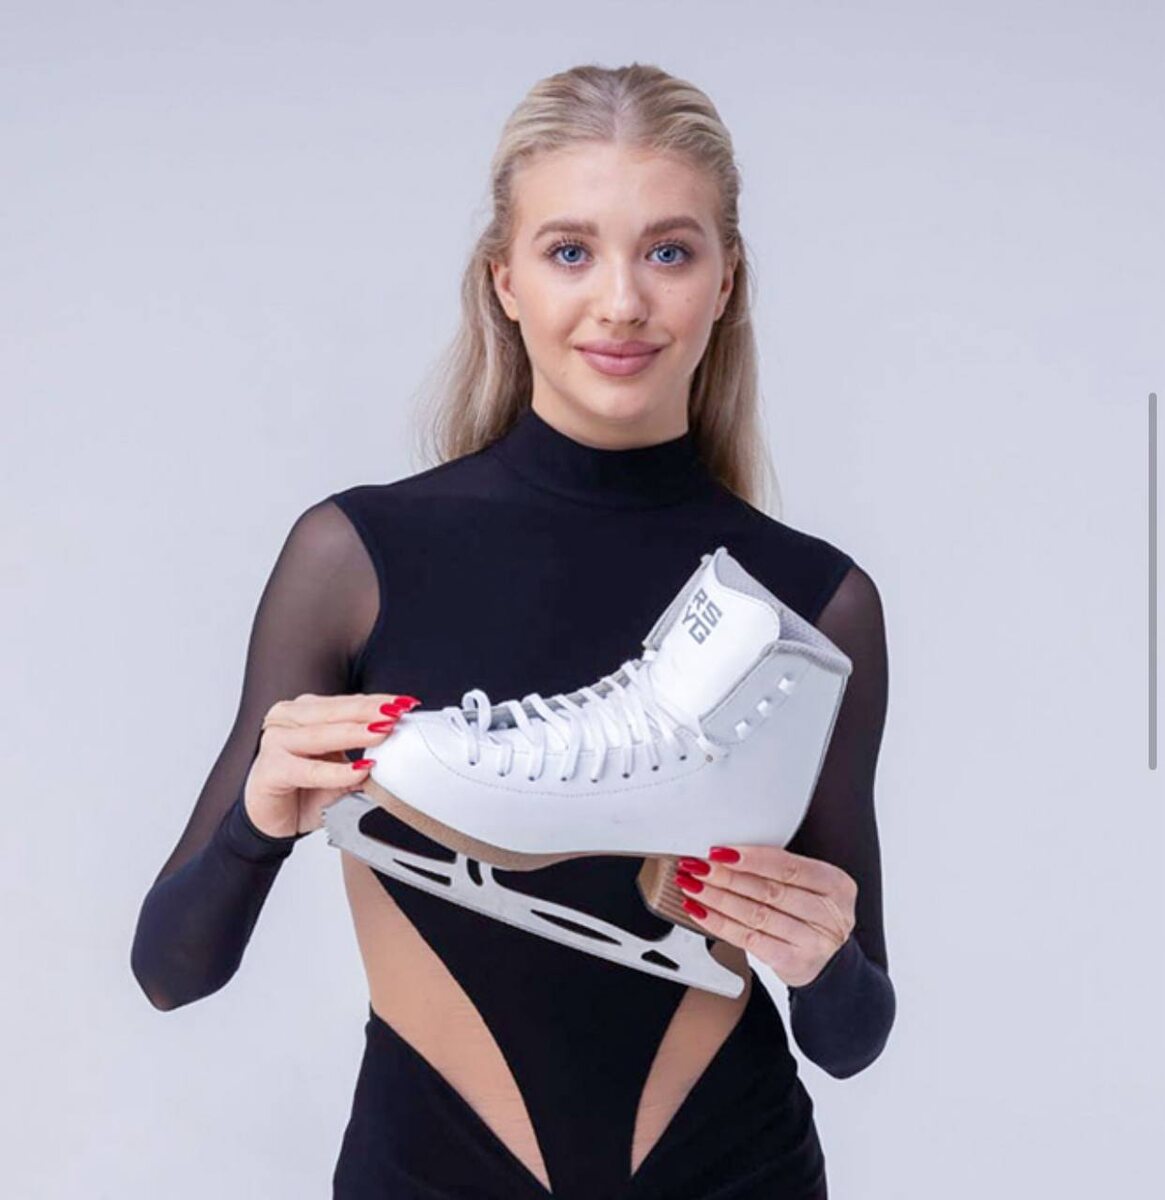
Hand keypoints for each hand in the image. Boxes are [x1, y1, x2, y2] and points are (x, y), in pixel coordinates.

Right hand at [243, 692, 420, 837]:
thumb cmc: (303, 788)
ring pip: (322, 734)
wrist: (270, 819)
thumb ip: (365, 759)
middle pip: (336, 712)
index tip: (405, 703)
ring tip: (382, 733)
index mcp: (306, 712)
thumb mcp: (342, 770)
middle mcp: (289, 719)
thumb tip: (398, 755)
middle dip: (370, 711)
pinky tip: (359, 770)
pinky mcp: (271, 768)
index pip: (347, 703)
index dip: (377, 702)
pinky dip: (336, 771)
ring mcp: (276, 741)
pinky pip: (308, 769)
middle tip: (397, 712)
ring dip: (355, 733)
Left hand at [673, 844, 856, 987]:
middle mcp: (829, 914)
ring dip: (718, 899)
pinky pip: (749, 939)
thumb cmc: (811, 915)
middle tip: (698, 867)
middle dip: (727, 877)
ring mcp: (813, 941)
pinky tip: (701, 912)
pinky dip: (720, 924)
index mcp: (836, 885)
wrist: (828, 964)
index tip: (720, 852)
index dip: (751, 858)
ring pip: (756, 915)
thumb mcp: (811, 886)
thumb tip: (726, 853)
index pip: (788, 866)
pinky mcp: (793, 962)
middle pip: (769, 890)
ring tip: (693, 887)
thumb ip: (779, 869)